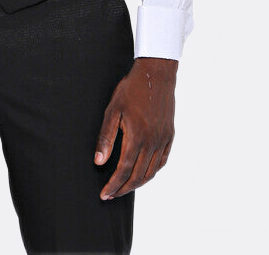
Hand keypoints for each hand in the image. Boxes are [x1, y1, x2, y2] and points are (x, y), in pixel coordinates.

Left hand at [94, 56, 176, 198]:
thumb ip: (106, 137)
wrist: (156, 74)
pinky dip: (152, 172)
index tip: (104, 194)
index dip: (114, 185)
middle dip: (123, 189)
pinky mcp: (169, 136)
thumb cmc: (131, 89)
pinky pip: (162, 161)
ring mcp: (163, 140)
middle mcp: (152, 142)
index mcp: (137, 137)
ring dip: (138, 183)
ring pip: (151, 172)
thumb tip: (99, 161)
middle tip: (112, 194)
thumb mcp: (113, 110)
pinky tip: (144, 173)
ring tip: (125, 187)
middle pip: (138, 176)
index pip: (124, 170)